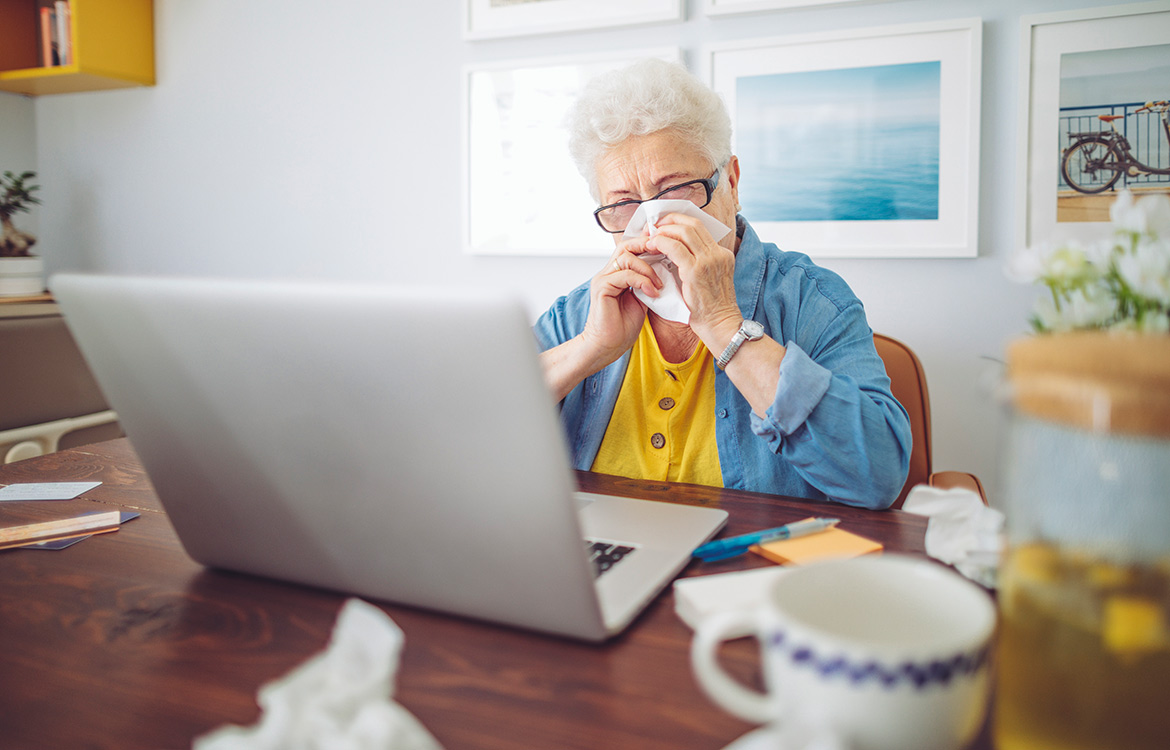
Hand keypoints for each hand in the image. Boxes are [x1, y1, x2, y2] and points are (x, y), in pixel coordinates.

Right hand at [579, 237, 663, 360]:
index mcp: (616, 274)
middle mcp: (607, 273)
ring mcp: (603, 279)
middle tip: (664, 255)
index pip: (630, 248)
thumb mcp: (642, 299)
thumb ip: (647, 283)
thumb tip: (665, 270)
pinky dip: (642, 281)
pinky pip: (625, 275)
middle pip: (626, 246)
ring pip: (626, 257)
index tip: (665, 248)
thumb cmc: (623, 327)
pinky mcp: (602, 288)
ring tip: (658, 284)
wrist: (608, 346)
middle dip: (647, 246)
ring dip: (647, 268)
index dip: (646, 244)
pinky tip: (652, 293)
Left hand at [645, 213, 740, 342]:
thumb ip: (696, 265)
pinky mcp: (696, 270)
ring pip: (684, 231)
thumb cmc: (710, 309)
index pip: (700, 227)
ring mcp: (709, 260)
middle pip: (692, 224)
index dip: (679, 222)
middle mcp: (718, 253)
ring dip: (663, 231)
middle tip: (654, 227)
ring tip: (650, 237)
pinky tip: (651, 246)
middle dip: (670, 221)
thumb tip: (674, 253)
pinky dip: (661, 243)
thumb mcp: (708, 281)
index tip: (664, 225)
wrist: (721, 326)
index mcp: (722, 254)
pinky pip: (675, 248)